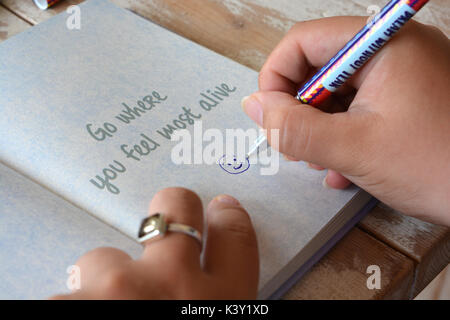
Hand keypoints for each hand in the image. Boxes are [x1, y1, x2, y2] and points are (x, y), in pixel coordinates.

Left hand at [50, 188, 257, 298]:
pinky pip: (65, 292)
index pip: (236, 238)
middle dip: (169, 209)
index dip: (228, 217)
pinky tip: (80, 312)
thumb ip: (219, 297)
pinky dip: (73, 303)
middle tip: (162, 223)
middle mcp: (174, 284)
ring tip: (102, 306)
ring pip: (103, 259)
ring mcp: (117, 288)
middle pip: (174, 209)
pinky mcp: (68, 299)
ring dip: (103, 284)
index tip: (222, 208)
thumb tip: (206, 277)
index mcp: (222, 300)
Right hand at [242, 17, 449, 225]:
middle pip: (318, 68)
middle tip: (296, 146)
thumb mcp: (353, 148)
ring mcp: (402, 74)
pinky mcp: (406, 98)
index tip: (268, 114)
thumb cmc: (440, 167)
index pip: (304, 40)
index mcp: (384, 43)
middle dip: (299, 110)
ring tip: (323, 163)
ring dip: (319, 129)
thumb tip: (255, 107)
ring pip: (335, 93)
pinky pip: (358, 108)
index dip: (276, 77)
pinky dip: (342, 135)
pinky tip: (343, 168)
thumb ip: (294, 128)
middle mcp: (394, 50)